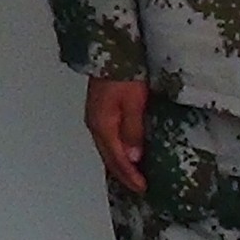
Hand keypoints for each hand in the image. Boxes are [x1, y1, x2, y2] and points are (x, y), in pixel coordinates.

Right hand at [85, 76, 149, 195]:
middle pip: (108, 157)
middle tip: (138, 187)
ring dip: (119, 163)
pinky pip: (108, 138)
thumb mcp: (133, 103)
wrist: (110, 52)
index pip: (117, 159)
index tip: (143, 188)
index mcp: (102, 125)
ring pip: (107, 148)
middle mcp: (95, 124)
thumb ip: (133, 131)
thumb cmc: (123, 75)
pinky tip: (126, 152)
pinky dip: (117, 150)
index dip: (130, 176)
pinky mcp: (100, 111)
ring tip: (134, 174)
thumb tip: (133, 157)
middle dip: (123, 174)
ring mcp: (96, 117)